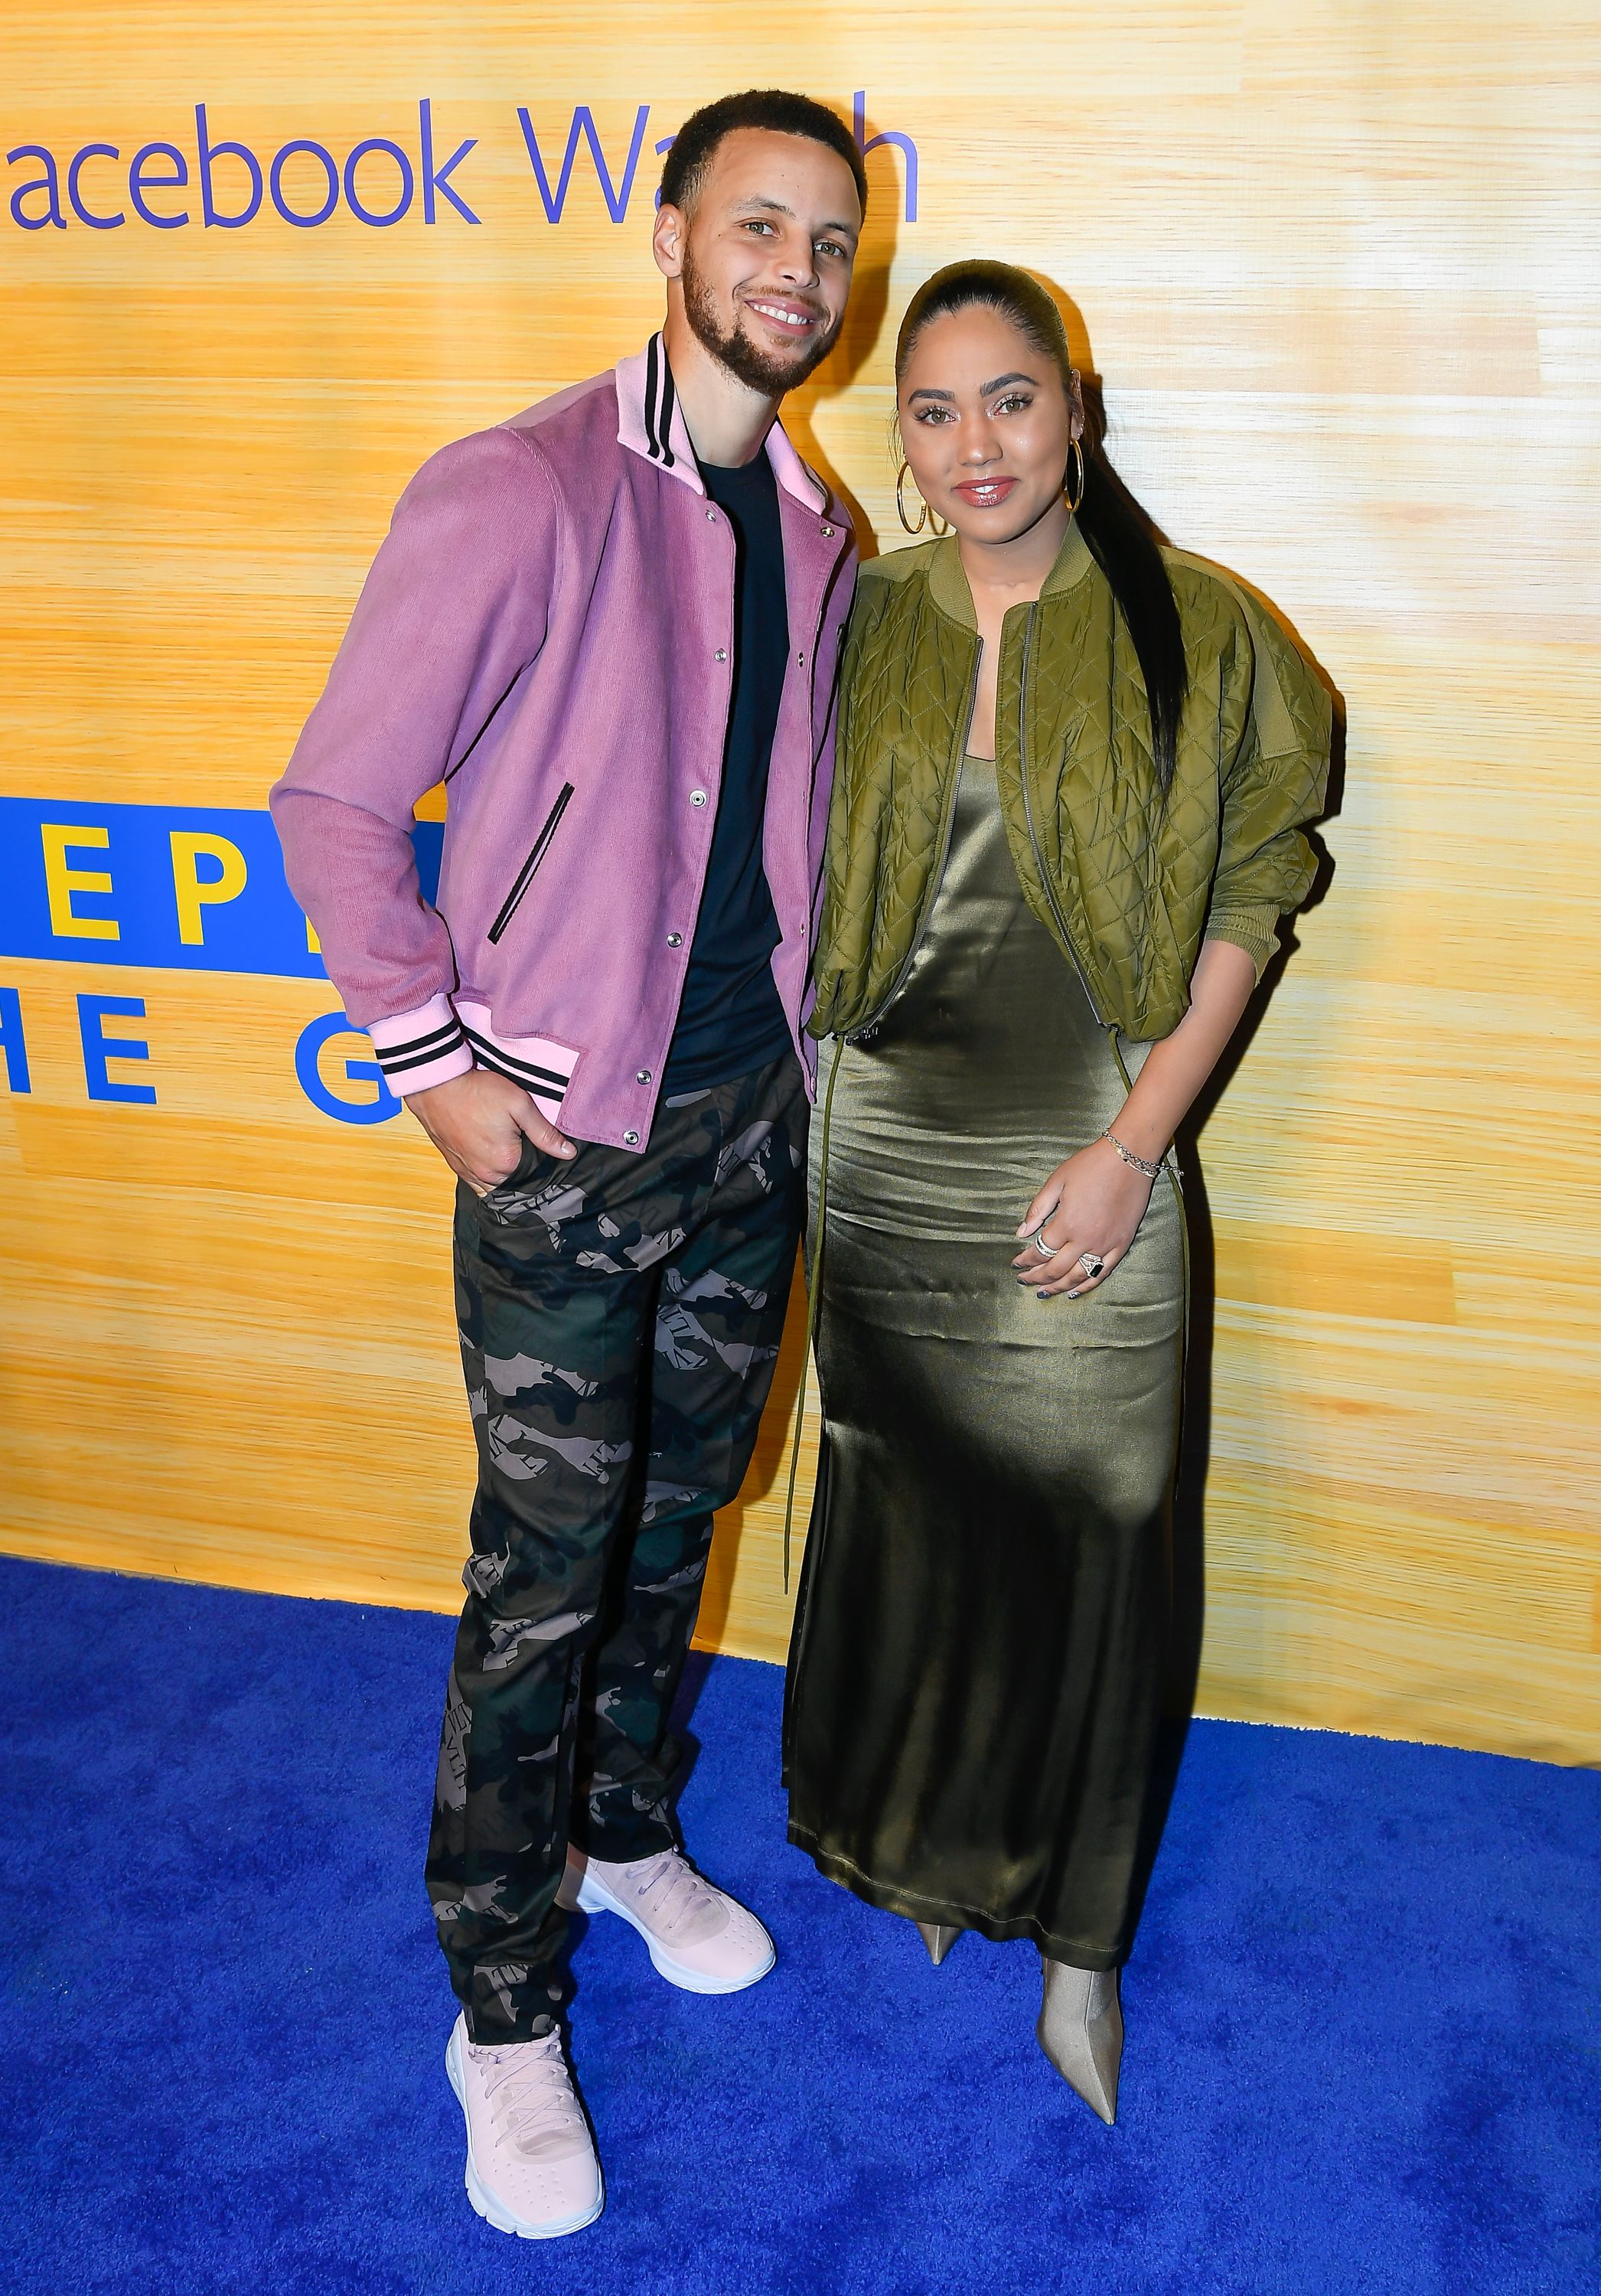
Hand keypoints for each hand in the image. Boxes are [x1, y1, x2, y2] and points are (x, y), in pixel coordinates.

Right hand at [404, 1067, 574, 1195]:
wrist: (436, 1085)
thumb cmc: (477, 1091)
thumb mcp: (519, 1104)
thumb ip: (544, 1132)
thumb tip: (568, 1153)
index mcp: (506, 1163)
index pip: (536, 1174)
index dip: (542, 1161)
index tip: (541, 1147)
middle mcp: (486, 1175)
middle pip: (516, 1183)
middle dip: (524, 1171)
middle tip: (523, 1147)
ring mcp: (468, 1173)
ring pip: (496, 1186)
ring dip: (505, 1177)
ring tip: (508, 1153)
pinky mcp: (455, 1166)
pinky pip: (477, 1183)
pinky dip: (487, 1177)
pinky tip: (492, 1160)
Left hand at [1010, 1136, 1155, 1299]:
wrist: (1128, 1157)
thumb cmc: (1090, 1165)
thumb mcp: (1057, 1181)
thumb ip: (1038, 1209)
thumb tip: (1021, 1233)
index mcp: (1066, 1224)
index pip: (1040, 1251)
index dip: (1025, 1260)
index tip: (1015, 1263)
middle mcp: (1085, 1240)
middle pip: (1055, 1269)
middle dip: (1036, 1277)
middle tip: (1024, 1280)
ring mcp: (1105, 1245)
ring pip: (1077, 1277)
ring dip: (1058, 1287)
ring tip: (1044, 1292)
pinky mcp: (1122, 1244)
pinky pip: (1102, 1273)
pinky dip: (1087, 1285)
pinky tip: (1074, 1291)